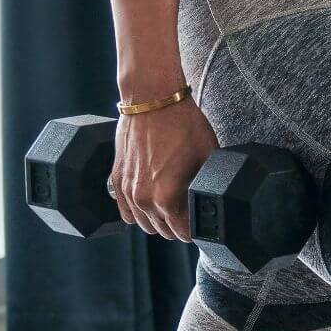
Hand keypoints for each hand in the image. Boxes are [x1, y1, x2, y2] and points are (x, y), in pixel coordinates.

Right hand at [108, 96, 219, 240]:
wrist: (152, 97)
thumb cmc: (182, 123)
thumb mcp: (208, 158)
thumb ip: (207, 187)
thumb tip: (213, 202)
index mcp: (166, 198)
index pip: (184, 233)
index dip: (196, 230)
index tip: (202, 222)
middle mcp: (143, 199)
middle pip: (164, 232)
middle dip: (178, 226)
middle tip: (190, 213)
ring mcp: (127, 190)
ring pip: (144, 225)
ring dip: (158, 221)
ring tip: (172, 207)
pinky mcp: (117, 179)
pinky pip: (126, 212)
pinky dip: (138, 213)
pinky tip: (151, 204)